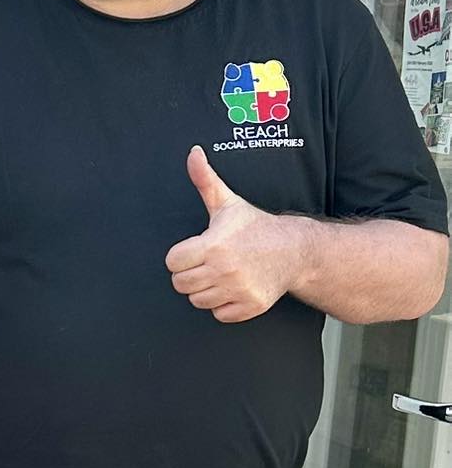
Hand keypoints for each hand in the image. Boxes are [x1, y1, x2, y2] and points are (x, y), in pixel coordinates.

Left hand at [165, 147, 305, 323]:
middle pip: (181, 284)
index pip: (172, 263)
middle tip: (210, 262)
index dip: (182, 256)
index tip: (197, 250)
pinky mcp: (250, 306)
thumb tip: (193, 153)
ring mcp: (238, 289)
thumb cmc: (255, 227)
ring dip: (206, 290)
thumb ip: (204, 180)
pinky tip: (235, 287)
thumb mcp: (227, 203)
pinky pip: (219, 314)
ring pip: (198, 301)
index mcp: (213, 245)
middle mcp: (224, 269)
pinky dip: (224, 305)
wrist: (295, 250)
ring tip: (223, 274)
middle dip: (191, 274)